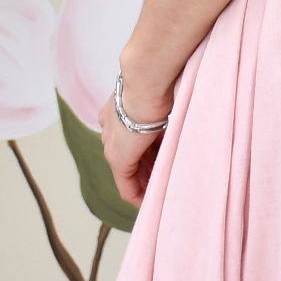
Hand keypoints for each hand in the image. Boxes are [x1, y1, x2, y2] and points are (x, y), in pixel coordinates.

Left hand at [99, 81, 168, 207]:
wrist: (147, 81)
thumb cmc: (158, 84)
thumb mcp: (158, 101)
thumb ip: (158, 116)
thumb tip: (170, 125)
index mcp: (116, 112)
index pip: (130, 137)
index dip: (147, 151)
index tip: (160, 159)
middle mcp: (109, 129)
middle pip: (129, 156)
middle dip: (146, 169)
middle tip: (163, 179)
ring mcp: (112, 145)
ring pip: (129, 170)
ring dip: (145, 181)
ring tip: (160, 189)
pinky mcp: (118, 158)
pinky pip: (126, 185)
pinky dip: (139, 194)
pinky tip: (150, 200)